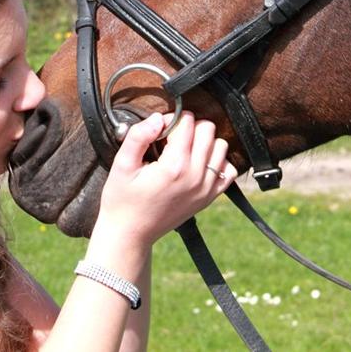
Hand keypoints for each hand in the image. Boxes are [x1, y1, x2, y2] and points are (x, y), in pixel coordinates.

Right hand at [94, 111, 235, 246]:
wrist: (130, 233)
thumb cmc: (122, 199)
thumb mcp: (122, 164)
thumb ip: (139, 136)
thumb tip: (158, 118)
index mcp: (174, 166)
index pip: (187, 122)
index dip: (172, 119)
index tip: (160, 130)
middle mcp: (195, 176)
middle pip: (207, 129)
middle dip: (190, 127)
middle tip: (171, 138)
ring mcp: (206, 188)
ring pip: (220, 146)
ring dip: (204, 142)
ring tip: (184, 150)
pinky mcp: (209, 197)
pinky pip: (229, 170)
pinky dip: (217, 162)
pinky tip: (198, 164)